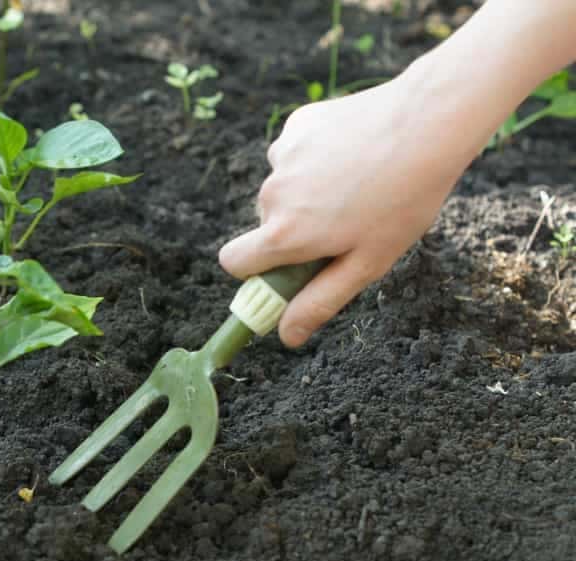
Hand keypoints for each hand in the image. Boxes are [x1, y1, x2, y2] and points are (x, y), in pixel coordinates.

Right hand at [219, 78, 469, 346]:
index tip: (287, 268)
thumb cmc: (404, 199)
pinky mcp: (296, 126)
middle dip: (295, 228)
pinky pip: (295, 153)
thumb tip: (285, 336)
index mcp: (285, 234)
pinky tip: (354, 153)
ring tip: (358, 183)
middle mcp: (272, 195)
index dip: (255, 270)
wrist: (430, 121)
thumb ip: (319, 301)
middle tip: (347, 222)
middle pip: (265, 225)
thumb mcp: (367, 263)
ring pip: (283, 187)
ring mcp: (282, 156)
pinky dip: (316, 158)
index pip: (234, 262)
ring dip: (308, 192)